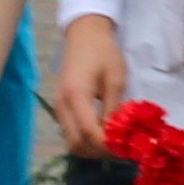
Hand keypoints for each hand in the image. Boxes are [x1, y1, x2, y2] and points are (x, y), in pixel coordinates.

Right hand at [52, 16, 125, 154]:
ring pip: (71, 141)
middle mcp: (62, 104)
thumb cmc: (103, 52)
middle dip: (98, 151)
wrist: (85, 33)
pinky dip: (85, 138)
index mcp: (76, 95)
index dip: (106, 146)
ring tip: (112, 141)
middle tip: (120, 148)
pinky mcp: (60, 106)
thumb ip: (115, 109)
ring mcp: (58, 106)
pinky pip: (70, 131)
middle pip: (75, 144)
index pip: (88, 132)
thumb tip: (118, 136)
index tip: (125, 148)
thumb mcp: (116, 79)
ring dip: (91, 147)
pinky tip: (102, 131)